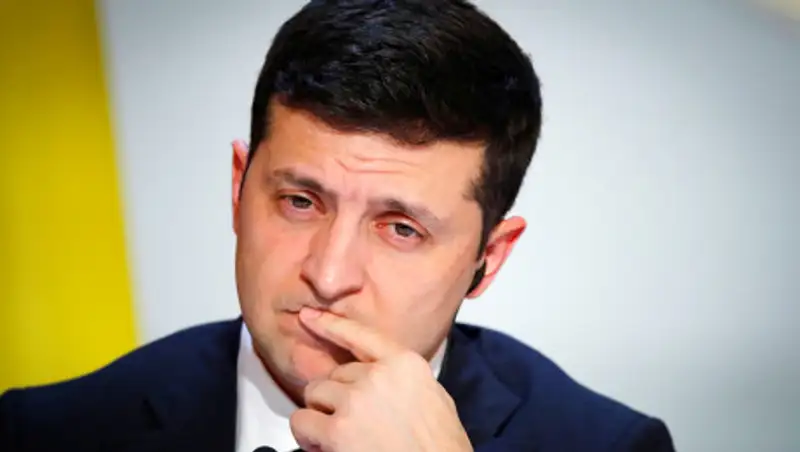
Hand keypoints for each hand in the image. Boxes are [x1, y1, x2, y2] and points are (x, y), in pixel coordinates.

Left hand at [290, 308, 472, 451]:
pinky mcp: (337, 429)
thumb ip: (404, 379)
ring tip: (337, 434)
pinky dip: (307, 434)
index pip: (360, 335)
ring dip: (321, 413)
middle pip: (336, 373)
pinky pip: (302, 420)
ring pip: (315, 392)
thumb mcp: (434, 397)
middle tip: (349, 421)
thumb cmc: (441, 447)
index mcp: (405, 364)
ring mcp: (356, 400)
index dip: (331, 325)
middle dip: (338, 396)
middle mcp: (379, 375)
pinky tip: (322, 445)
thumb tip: (383, 377)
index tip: (310, 317)